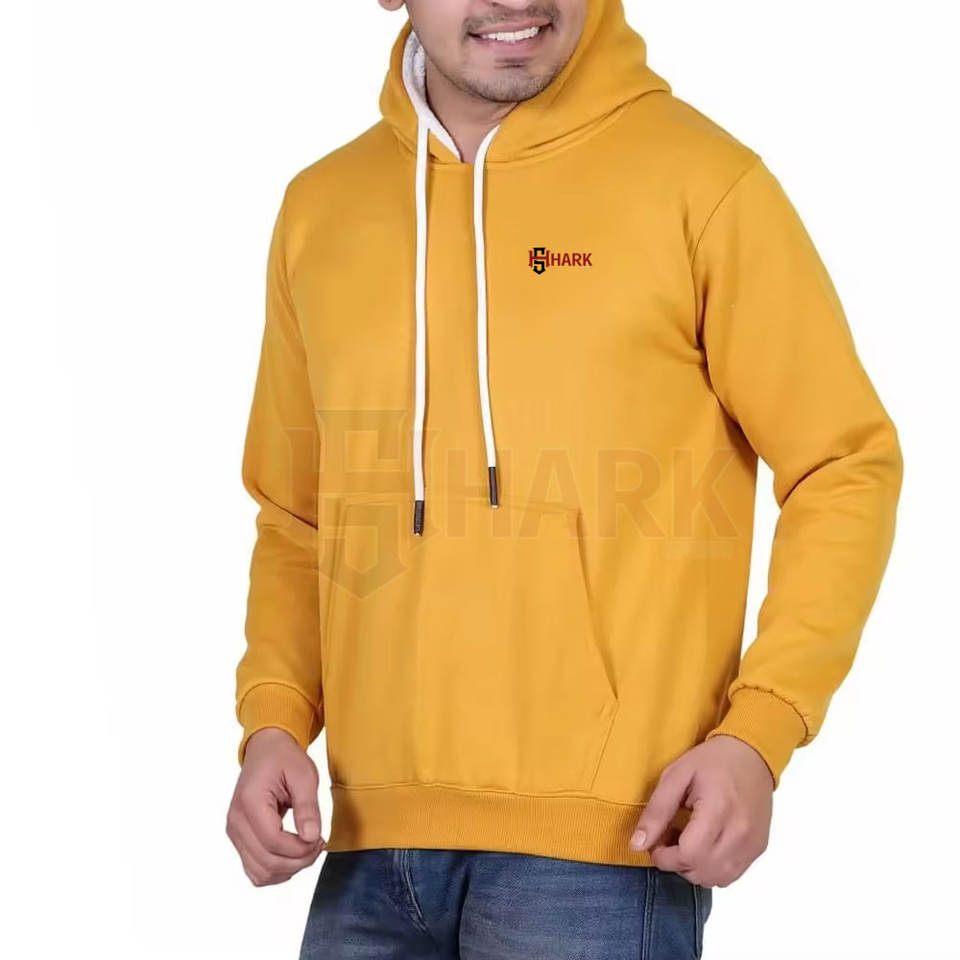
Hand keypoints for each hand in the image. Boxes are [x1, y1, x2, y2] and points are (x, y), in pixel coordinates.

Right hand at [226, 728, 325, 885]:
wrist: (265, 749)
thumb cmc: (284, 758)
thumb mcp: (303, 775)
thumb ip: (307, 807)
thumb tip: (312, 837)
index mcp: (250, 802)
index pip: (274, 842)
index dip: (301, 848)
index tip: (320, 838)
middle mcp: (236, 822)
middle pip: (267, 862)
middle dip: (299, 861)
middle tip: (318, 843)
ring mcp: (235, 833)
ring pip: (259, 873)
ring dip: (288, 869)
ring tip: (307, 848)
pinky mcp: (240, 839)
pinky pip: (255, 869)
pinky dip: (276, 870)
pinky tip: (293, 854)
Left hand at [629, 734, 772, 886]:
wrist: (752, 755)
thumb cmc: (712, 761)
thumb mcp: (676, 775)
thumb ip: (657, 811)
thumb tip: (638, 844)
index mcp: (718, 809)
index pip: (688, 855)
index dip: (664, 857)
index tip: (655, 843)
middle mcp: (740, 832)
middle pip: (701, 871)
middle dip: (676, 863)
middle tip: (668, 838)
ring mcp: (753, 844)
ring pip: (716, 879)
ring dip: (694, 868)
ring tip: (687, 841)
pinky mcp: (758, 849)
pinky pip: (731, 875)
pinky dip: (712, 868)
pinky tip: (704, 845)